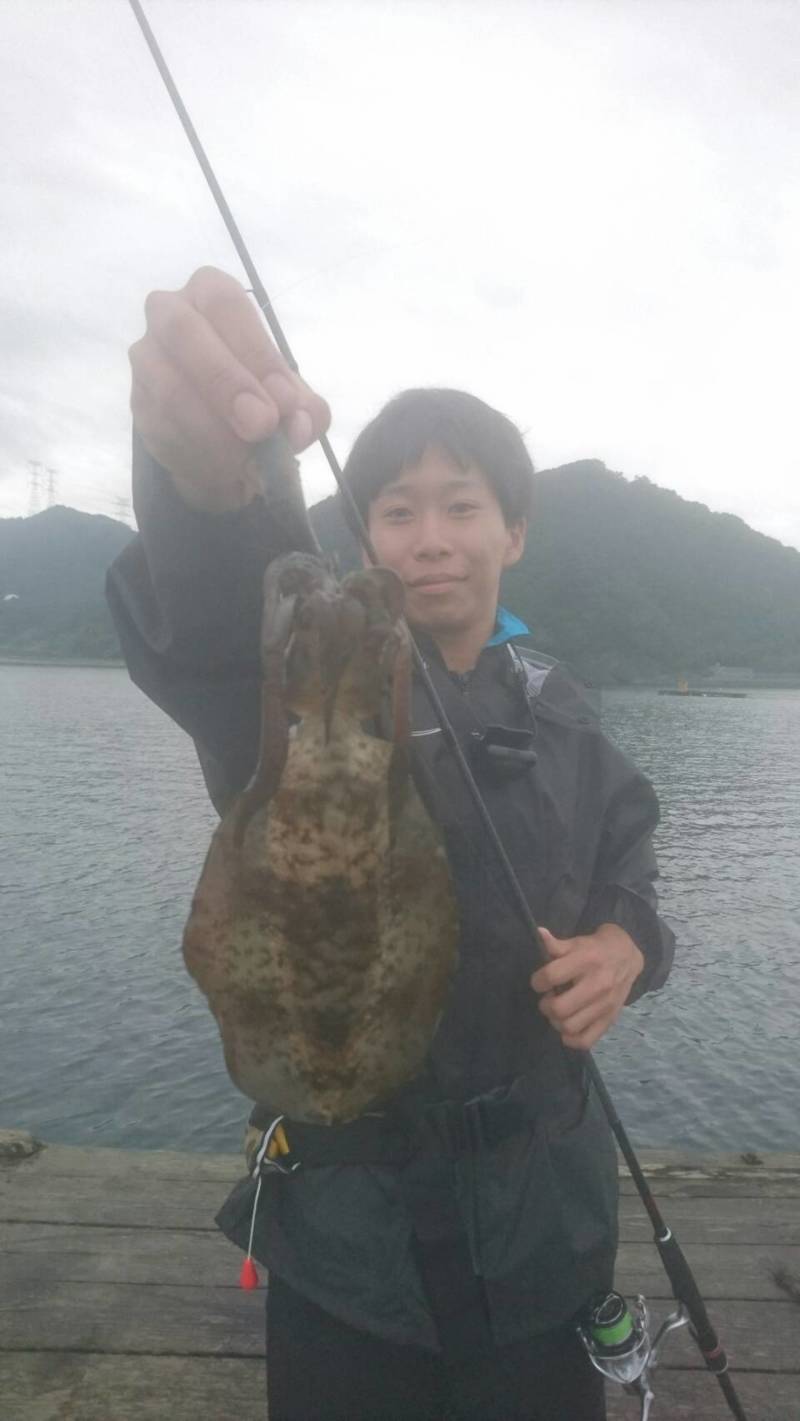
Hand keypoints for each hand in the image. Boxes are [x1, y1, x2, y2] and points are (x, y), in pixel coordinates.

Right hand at [129, 266, 330, 512]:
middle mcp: (170, 313)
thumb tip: (302, 425)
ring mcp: (146, 357)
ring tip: (248, 461)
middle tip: (261, 427)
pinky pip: (159, 425)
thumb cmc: (259, 396)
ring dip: (213, 429)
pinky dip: (196, 450)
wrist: (221, 439)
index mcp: (213, 294)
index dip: (257, 353)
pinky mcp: (137, 402)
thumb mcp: (293, 402)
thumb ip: (305, 411)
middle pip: (184, 332)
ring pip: (168, 386)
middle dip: (226, 382)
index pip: (228, 306)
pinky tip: (224, 467)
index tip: (286, 403)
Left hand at [530, 924, 644, 1049]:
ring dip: (556, 1022)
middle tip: (548, 998)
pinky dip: (571, 1039)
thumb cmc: (596, 948)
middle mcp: (598, 984)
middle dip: (545, 1005)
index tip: (539, 981)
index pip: (551, 976)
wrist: (628, 957)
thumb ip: (556, 945)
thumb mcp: (577, 942)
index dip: (537, 981)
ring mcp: (606, 1005)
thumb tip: (539, 933)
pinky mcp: (610, 1019)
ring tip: (557, 1011)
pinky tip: (567, 1027)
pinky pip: (586, 1041)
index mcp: (587, 960)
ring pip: (569, 1027)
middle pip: (559, 1008)